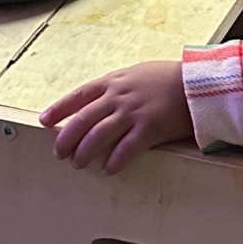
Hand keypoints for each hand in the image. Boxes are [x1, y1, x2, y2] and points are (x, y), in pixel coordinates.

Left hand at [40, 60, 192, 172]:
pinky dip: (115, 161)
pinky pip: (126, 149)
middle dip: (66, 138)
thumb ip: (114, 87)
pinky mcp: (151, 129)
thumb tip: (95, 103)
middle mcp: (119, 96)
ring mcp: (134, 112)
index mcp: (113, 81)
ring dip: (85, 153)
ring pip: (99, 136)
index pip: (78, 96)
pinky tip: (109, 169)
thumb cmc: (167, 79)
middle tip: (58, 153)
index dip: (59, 109)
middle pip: (83, 120)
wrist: (199, 83)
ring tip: (78, 164)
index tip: (43, 122)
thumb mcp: (135, 74)